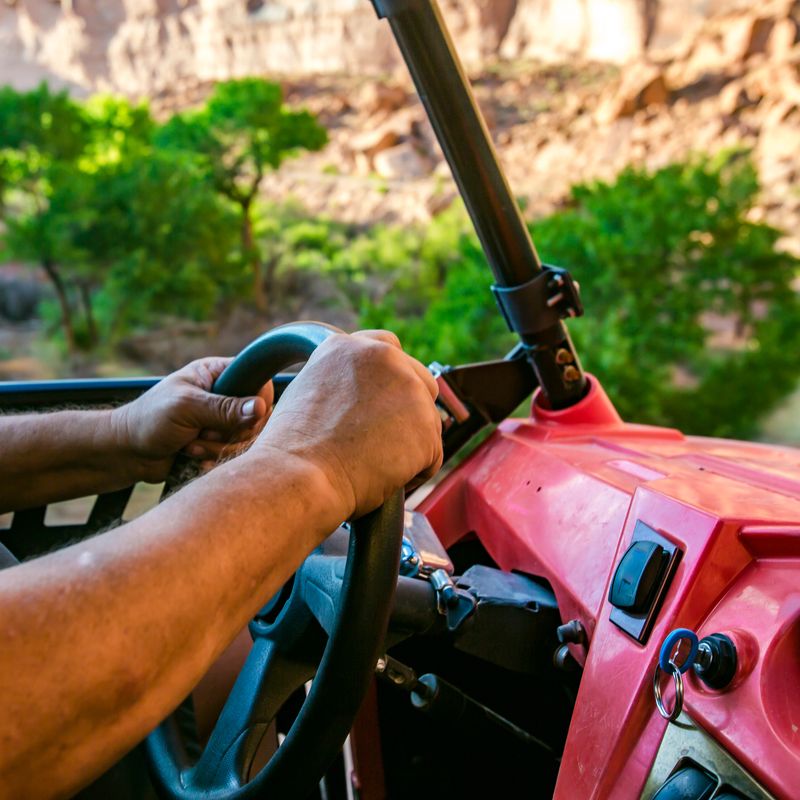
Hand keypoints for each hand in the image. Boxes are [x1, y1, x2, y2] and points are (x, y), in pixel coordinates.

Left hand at [113, 358, 273, 482]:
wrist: (128, 452)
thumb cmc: (150, 420)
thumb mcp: (187, 408)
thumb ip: (225, 408)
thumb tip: (260, 408)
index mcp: (217, 374)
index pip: (259, 383)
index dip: (256, 403)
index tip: (238, 418)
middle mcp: (224, 396)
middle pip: (256, 417)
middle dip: (229, 432)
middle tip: (202, 432)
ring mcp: (222, 422)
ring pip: (245, 439)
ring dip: (217, 448)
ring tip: (190, 445)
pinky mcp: (218, 444)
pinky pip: (234, 454)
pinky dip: (215, 459)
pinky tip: (194, 457)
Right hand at [255, 330, 442, 519]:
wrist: (299, 476)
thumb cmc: (293, 450)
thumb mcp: (308, 393)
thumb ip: (342, 383)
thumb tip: (364, 401)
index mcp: (348, 346)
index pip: (388, 346)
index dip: (390, 379)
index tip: (384, 401)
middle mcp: (383, 357)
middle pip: (420, 382)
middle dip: (409, 413)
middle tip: (381, 443)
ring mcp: (410, 390)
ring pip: (427, 422)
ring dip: (408, 446)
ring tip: (371, 465)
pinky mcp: (427, 426)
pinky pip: (431, 456)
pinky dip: (414, 473)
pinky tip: (384, 478)